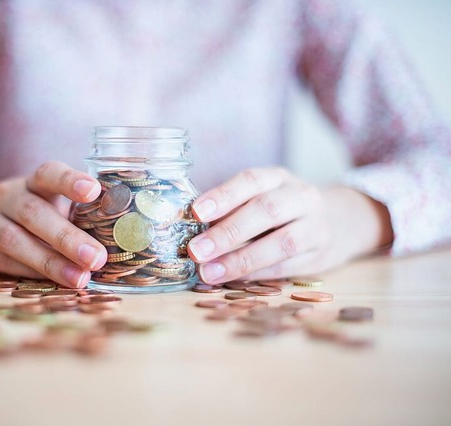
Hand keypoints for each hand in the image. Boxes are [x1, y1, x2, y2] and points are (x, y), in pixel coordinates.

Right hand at [0, 161, 107, 287]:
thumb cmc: (23, 210)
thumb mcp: (43, 200)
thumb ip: (73, 212)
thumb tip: (120, 237)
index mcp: (32, 182)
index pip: (49, 174)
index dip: (70, 181)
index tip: (94, 191)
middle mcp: (8, 197)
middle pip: (34, 213)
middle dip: (67, 237)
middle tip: (97, 257)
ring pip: (16, 242)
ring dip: (51, 262)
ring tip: (81, 278)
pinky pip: (6, 263)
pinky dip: (32, 275)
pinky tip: (56, 285)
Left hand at [187, 167, 392, 283]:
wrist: (343, 219)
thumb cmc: (284, 207)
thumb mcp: (263, 195)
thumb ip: (232, 208)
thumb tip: (187, 227)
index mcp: (279, 178)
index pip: (251, 181)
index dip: (223, 195)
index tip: (196, 211)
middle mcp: (301, 197)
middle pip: (266, 211)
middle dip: (228, 232)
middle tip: (196, 250)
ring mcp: (316, 226)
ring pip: (281, 242)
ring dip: (241, 259)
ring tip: (210, 272)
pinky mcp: (321, 255)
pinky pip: (287, 266)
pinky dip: (258, 274)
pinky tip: (233, 279)